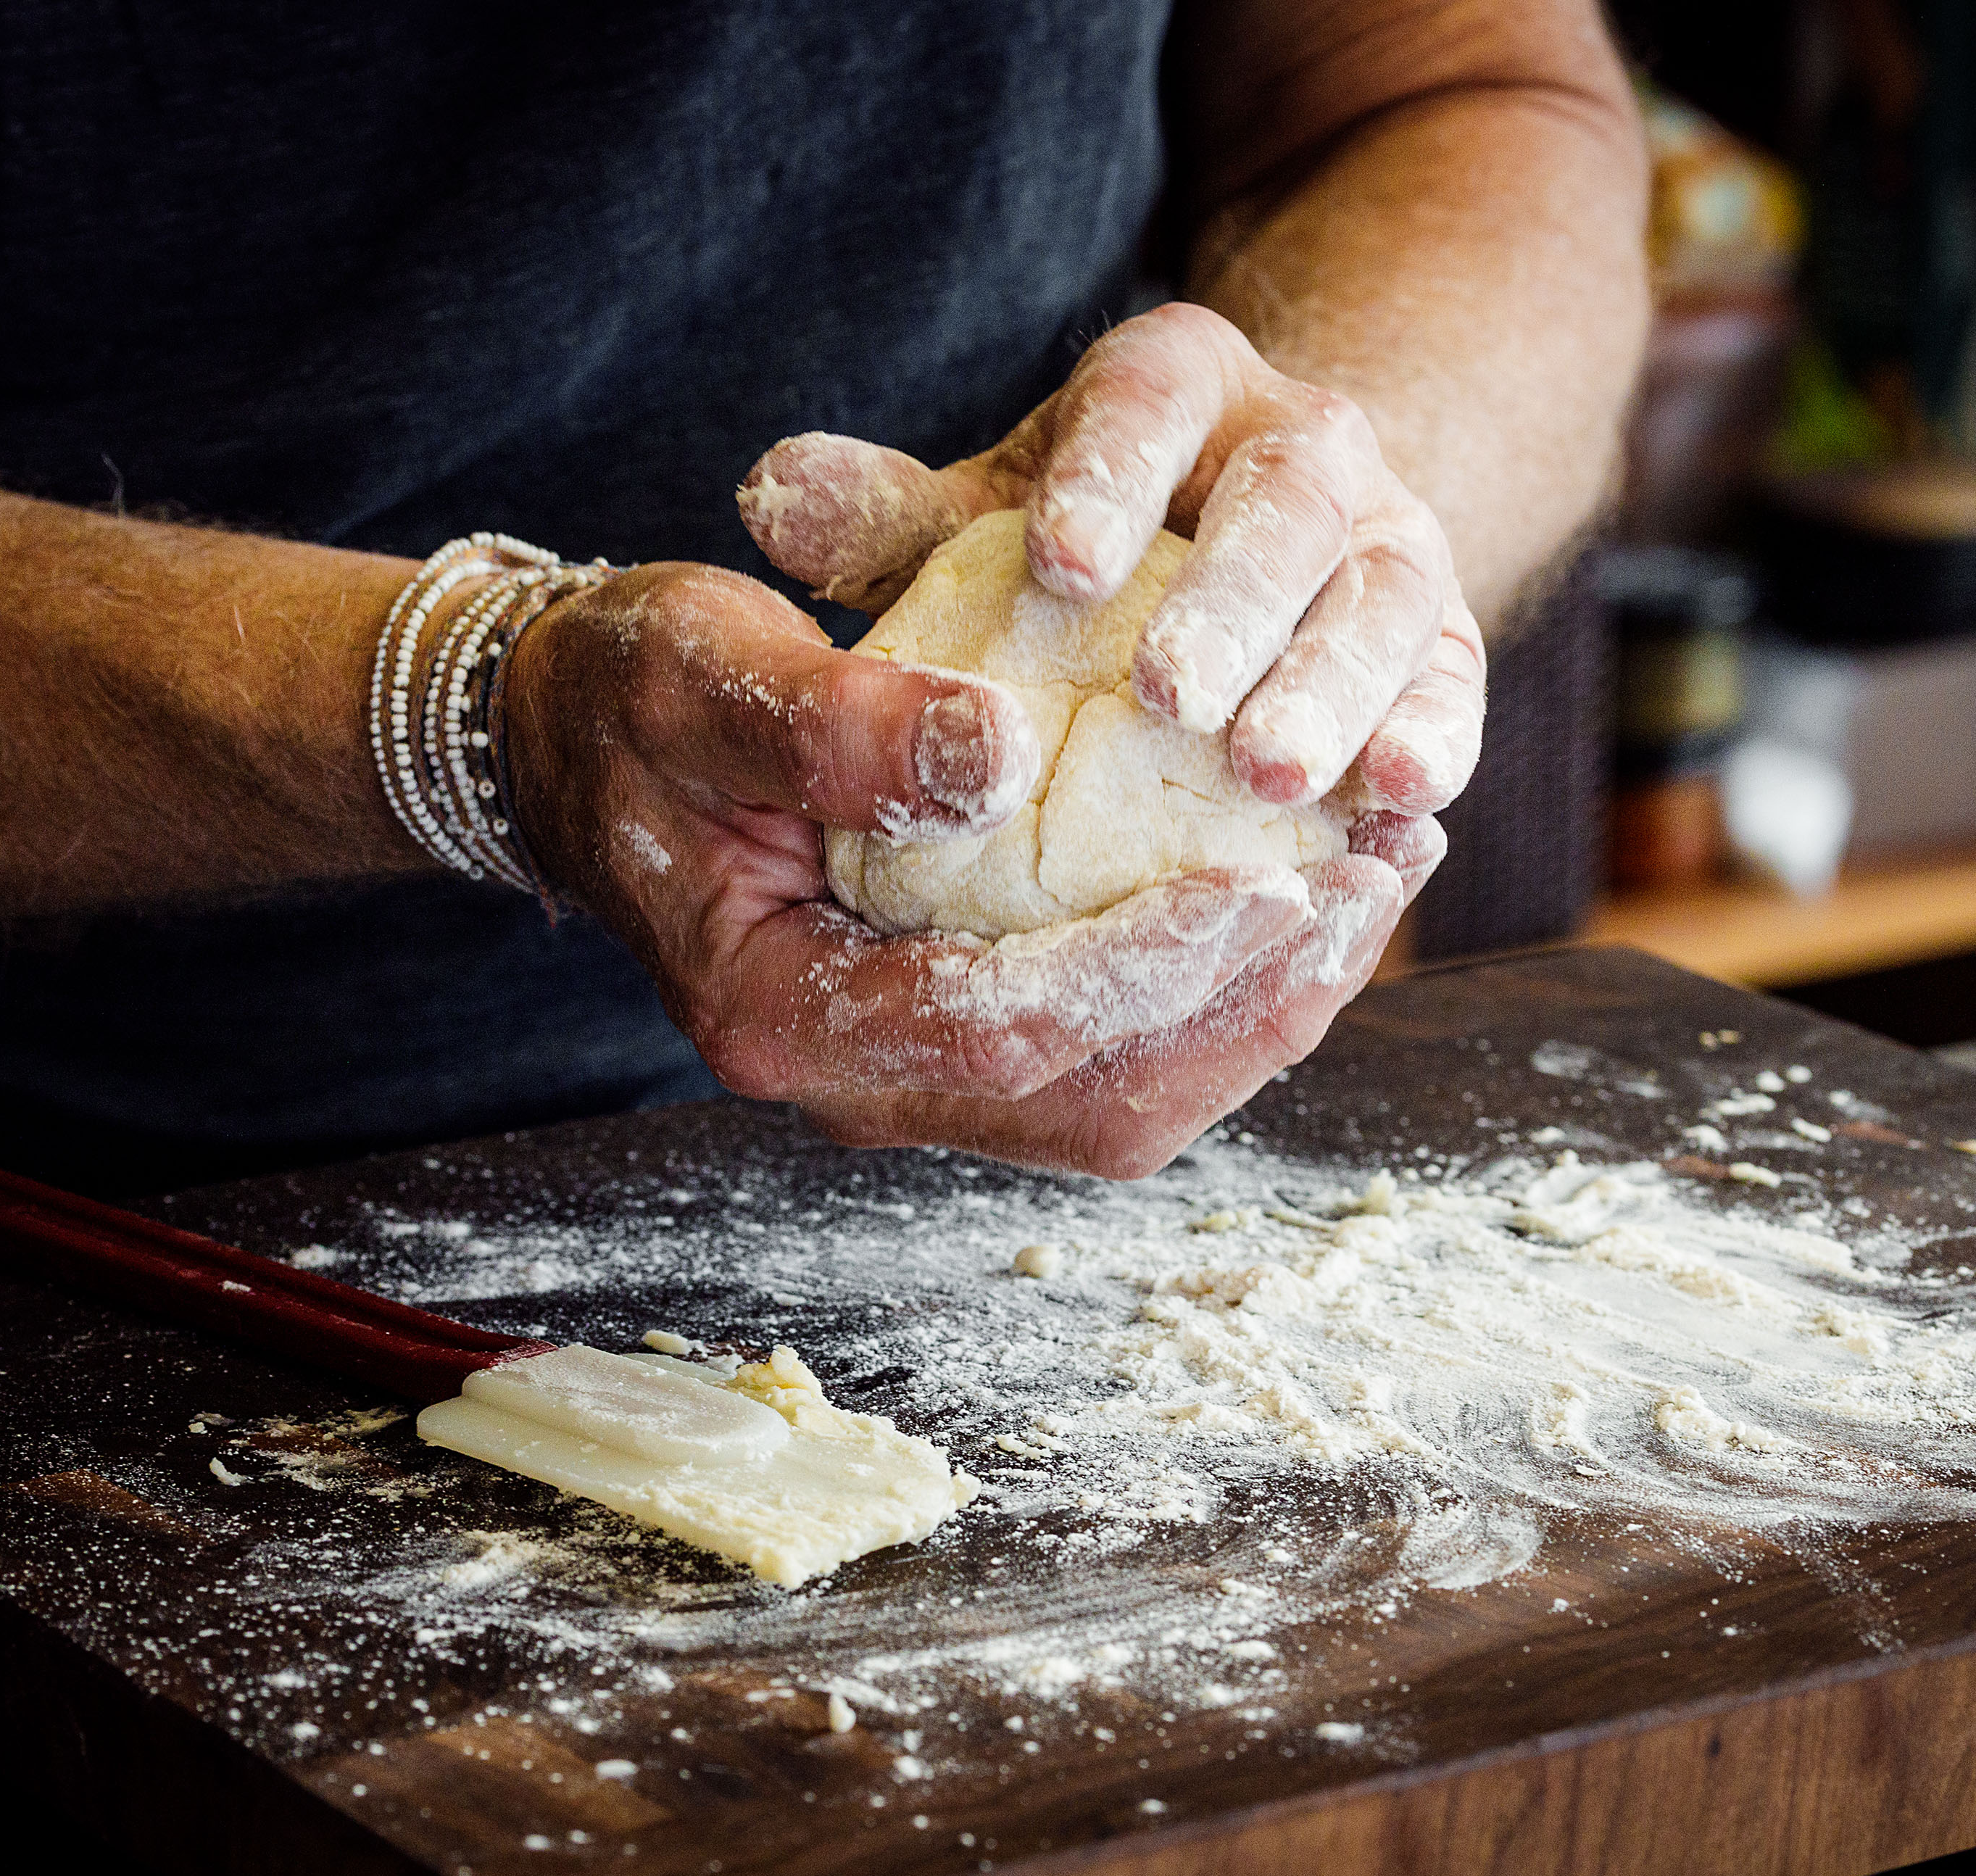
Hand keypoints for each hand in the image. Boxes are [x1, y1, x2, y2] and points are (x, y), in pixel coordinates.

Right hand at [502, 564, 1437, 1176]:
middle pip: (1091, 1096)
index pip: (996, 1030)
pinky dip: (1225, 990)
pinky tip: (1305, 893)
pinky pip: (1121, 1054)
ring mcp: (917, 1076)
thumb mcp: (707, 677)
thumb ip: (838, 728)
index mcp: (778, 1017)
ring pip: (1126, 1097)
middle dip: (1247, 998)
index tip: (1271, 879)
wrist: (598, 745)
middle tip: (1373, 873)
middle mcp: (856, 1082)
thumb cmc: (636, 699)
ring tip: (1378, 877)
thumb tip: (998, 755)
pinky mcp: (968, 1042)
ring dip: (1262, 1004)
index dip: (1145, 966)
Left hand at [738, 301, 1485, 817]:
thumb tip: (766, 499)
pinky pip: (1453, 687)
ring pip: (1388, 597)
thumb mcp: (988, 510)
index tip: (1055, 562)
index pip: (1149, 401)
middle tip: (1171, 699)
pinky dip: (1432, 741)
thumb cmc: (1089, 539)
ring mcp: (1393, 542)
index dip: (1111, 474)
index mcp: (1183, 386)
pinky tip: (1391, 814)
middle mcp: (1308, 445)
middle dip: (1238, 599)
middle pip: (1291, 502)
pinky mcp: (1447, 639)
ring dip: (1337, 687)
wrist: (1260, 537)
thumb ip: (893, 519)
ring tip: (1272, 777)